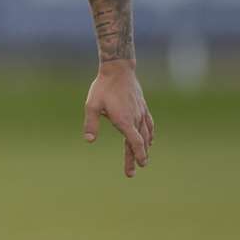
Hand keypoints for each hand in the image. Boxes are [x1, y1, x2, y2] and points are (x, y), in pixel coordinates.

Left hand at [83, 61, 153, 177]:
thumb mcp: (92, 105)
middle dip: (138, 157)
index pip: (134, 142)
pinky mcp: (142, 106)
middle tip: (134, 171)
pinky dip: (150, 133)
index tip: (139, 165)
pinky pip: (149, 123)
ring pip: (146, 133)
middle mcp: (135, 118)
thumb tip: (89, 140)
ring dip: (145, 147)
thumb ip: (91, 123)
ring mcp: (140, 112)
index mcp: (124, 120)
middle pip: (140, 142)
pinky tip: (150, 139)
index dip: (137, 155)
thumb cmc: (103, 87)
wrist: (118, 68)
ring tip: (143, 158)